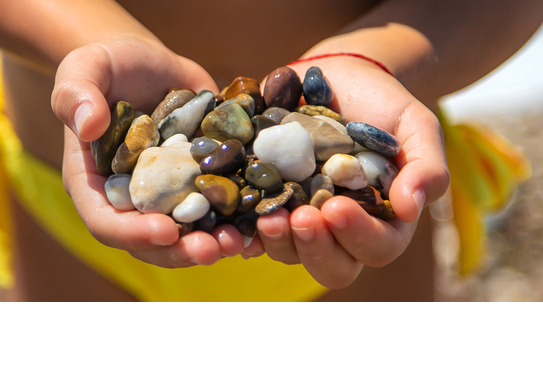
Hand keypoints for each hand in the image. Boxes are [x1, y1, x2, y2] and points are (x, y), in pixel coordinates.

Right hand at [54, 36, 247, 266]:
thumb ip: (77, 95)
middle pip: (149, 242)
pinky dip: (237, 219)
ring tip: (241, 241)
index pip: (105, 222)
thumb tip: (89, 125)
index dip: (133, 233)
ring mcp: (166, 197)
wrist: (146, 63)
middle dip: (181, 251)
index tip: (166, 230)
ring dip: (213, 243)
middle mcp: (130, 200)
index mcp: (93, 183)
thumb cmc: (106, 65)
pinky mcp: (197, 185)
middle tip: (214, 249)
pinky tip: (261, 219)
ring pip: (186, 235)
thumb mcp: (84, 69)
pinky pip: (215, 211)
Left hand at [246, 57, 449, 288]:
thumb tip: (411, 208)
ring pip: (287, 252)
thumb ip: (426, 167)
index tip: (337, 208)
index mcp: (381, 222)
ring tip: (266, 216)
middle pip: (330, 266)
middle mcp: (338, 231)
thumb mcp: (416, 127)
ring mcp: (298, 219)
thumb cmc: (384, 107)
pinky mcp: (264, 202)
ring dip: (275, 241)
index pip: (376, 248)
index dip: (358, 236)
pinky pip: (249, 229)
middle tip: (300, 218)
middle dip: (314, 248)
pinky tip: (231, 224)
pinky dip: (240, 232)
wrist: (338, 78)